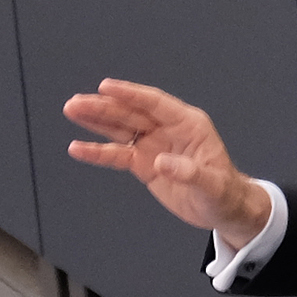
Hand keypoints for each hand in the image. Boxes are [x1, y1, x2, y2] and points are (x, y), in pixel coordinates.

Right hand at [64, 79, 271, 248]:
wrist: (223, 210)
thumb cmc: (224, 193)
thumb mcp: (213, 185)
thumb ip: (189, 172)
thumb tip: (161, 162)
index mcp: (188, 124)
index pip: (154, 103)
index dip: (129, 94)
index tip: (105, 86)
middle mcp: (167, 130)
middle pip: (130, 114)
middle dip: (103, 107)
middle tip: (76, 103)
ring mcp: (153, 145)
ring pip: (120, 129)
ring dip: (95, 121)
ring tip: (72, 111)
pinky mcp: (144, 164)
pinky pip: (117, 155)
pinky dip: (97, 152)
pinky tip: (78, 148)